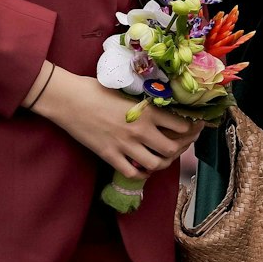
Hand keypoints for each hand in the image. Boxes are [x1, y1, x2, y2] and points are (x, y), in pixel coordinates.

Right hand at [30, 67, 201, 179]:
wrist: (69, 99)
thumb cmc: (97, 89)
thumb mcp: (130, 92)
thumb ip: (147, 103)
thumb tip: (165, 106)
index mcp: (148, 111)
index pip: (183, 126)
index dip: (192, 128)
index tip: (194, 127)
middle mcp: (141, 130)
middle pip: (173, 149)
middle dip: (181, 148)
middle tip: (181, 144)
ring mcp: (125, 145)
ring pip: (156, 164)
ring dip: (162, 162)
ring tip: (162, 156)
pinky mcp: (109, 156)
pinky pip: (132, 172)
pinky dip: (141, 172)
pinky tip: (142, 166)